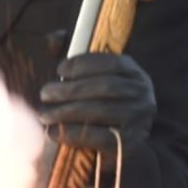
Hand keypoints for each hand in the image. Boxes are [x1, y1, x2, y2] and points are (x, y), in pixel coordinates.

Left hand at [38, 52, 155, 156]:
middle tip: (45, 93)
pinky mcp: (130, 145)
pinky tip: (53, 132)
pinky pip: (98, 137)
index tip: (60, 68)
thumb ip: (74, 59)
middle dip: (70, 89)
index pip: (112, 63)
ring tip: (44, 114)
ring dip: (67, 112)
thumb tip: (52, 39)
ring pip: (100, 111)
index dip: (84, 64)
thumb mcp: (91, 81)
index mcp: (135, 74)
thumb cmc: (98, 108)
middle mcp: (143, 95)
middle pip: (105, 87)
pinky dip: (72, 133)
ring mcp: (140, 121)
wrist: (119, 148)